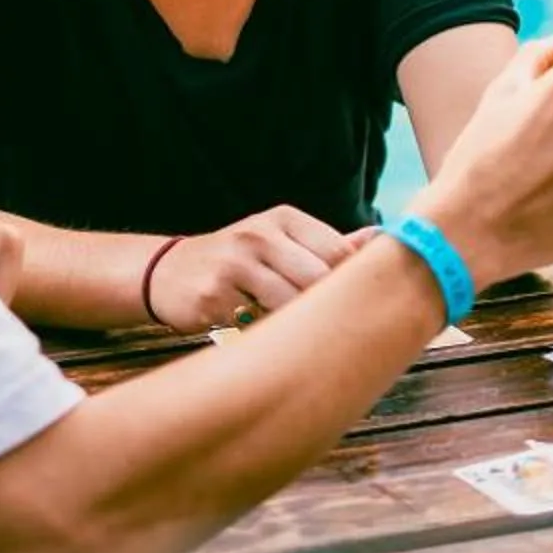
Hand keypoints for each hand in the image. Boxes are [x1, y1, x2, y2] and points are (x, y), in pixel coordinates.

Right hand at [151, 206, 357, 328]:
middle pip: (317, 279)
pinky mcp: (213, 296)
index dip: (350, 282)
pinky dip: (263, 334)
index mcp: (283, 218)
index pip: (337, 251)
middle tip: (325, 325)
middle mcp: (258, 235)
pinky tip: (258, 332)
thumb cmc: (239, 259)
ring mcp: (233, 265)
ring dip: (294, 323)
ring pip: (288, 305)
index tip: (352, 302)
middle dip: (323, 306)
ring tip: (293, 330)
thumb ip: (329, 243)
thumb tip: (384, 238)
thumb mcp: (281, 240)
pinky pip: (256, 325)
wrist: (168, 271)